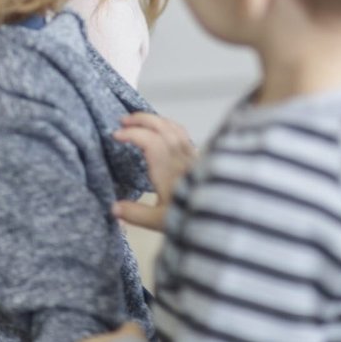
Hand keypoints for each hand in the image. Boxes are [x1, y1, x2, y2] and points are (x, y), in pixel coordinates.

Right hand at [111, 112, 195, 231]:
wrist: (227, 218)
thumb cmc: (195, 218)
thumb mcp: (161, 222)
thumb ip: (135, 214)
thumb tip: (114, 207)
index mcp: (169, 170)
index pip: (149, 140)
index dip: (131, 133)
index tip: (116, 135)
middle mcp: (181, 159)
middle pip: (162, 127)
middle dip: (141, 119)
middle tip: (124, 121)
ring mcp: (192, 157)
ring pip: (174, 128)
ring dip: (155, 119)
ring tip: (141, 121)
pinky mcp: (200, 160)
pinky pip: (184, 134)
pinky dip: (170, 126)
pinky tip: (165, 130)